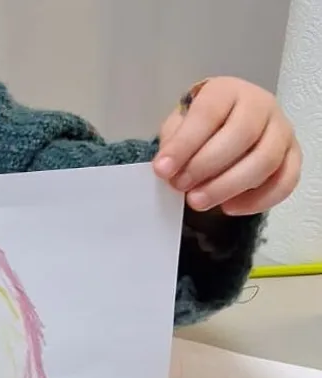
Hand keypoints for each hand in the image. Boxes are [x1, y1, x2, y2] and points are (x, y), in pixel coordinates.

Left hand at [153, 77, 301, 214]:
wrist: (228, 124)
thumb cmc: (201, 125)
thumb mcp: (179, 124)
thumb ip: (173, 141)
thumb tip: (169, 169)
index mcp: (227, 91)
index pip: (208, 113)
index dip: (184, 144)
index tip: (163, 170)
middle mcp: (261, 105)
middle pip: (241, 136)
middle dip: (205, 167)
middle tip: (180, 187)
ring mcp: (282, 130)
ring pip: (265, 161)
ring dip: (228, 187)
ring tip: (198, 201)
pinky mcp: (293, 156)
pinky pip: (285, 181)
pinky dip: (258, 200)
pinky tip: (229, 208)